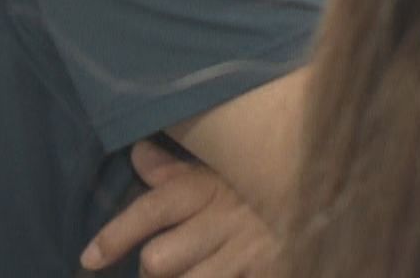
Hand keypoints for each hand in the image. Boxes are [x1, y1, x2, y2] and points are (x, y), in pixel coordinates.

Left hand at [80, 141, 280, 276]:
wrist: (328, 190)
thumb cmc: (262, 182)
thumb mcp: (223, 168)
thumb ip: (176, 170)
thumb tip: (137, 153)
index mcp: (208, 188)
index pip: (151, 210)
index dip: (115, 237)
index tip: (90, 258)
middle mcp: (223, 221)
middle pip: (158, 260)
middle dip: (154, 267)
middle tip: (168, 260)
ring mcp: (246, 253)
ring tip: (195, 268)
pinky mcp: (267, 272)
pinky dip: (216, 277)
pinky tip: (220, 270)